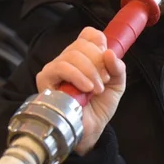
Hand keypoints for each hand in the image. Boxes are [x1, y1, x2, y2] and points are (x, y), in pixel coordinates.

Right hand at [36, 27, 125, 155]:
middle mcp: (68, 58)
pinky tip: (86, 88)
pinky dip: (77, 76)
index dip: (100, 43)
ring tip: (97, 89)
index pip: (89, 34)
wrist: (90, 129)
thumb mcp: (116, 84)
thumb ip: (117, 68)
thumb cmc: (100, 106)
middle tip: (104, 81)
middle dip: (98, 62)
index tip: (107, 60)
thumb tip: (109, 53)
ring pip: (72, 55)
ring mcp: (55, 67)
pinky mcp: (45, 78)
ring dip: (90, 71)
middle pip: (82, 44)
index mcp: (85, 56)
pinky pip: (61, 67)